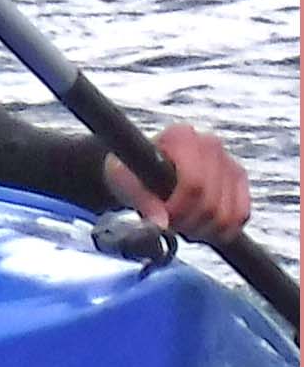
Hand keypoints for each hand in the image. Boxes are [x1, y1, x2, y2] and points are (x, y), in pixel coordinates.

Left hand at [110, 124, 253, 237]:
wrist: (144, 168)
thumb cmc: (131, 172)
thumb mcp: (125, 182)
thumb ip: (142, 201)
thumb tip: (161, 225)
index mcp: (180, 136)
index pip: (194, 184)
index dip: (179, 209)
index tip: (163, 218)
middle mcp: (210, 144)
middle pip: (211, 202)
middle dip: (189, 223)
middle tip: (171, 225)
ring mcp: (229, 161)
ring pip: (228, 214)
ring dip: (205, 230)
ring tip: (183, 225)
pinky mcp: (239, 179)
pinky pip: (241, 215)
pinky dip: (223, 230)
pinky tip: (202, 227)